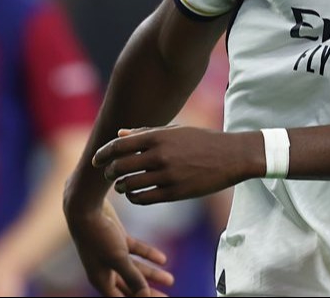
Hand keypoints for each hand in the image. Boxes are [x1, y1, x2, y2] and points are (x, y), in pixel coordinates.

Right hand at [66, 198, 172, 296]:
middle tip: (167, 297)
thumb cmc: (98, 236)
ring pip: (135, 269)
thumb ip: (132, 276)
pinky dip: (148, 255)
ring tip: (170, 280)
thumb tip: (145, 295)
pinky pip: (136, 252)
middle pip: (130, 287)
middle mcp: (105, 270)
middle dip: (148, 293)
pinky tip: (163, 259)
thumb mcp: (118, 258)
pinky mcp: (118, 240)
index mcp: (101, 280)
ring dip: (152, 274)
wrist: (86, 207)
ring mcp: (112, 254)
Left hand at [94, 126, 259, 204]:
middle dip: (110, 172)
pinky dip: (134, 197)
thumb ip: (145, 133)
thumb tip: (119, 134)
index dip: (103, 153)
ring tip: (122, 185)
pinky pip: (143, 198)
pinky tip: (135, 194)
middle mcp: (160, 155)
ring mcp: (167, 175)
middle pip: (120, 166)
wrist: (231, 156)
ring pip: (129, 184)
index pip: (119, 145)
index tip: (97, 160)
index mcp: (159, 136)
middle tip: (109, 174)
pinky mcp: (175, 192)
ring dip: (121, 186)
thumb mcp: (175, 131)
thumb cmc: (202, 140)